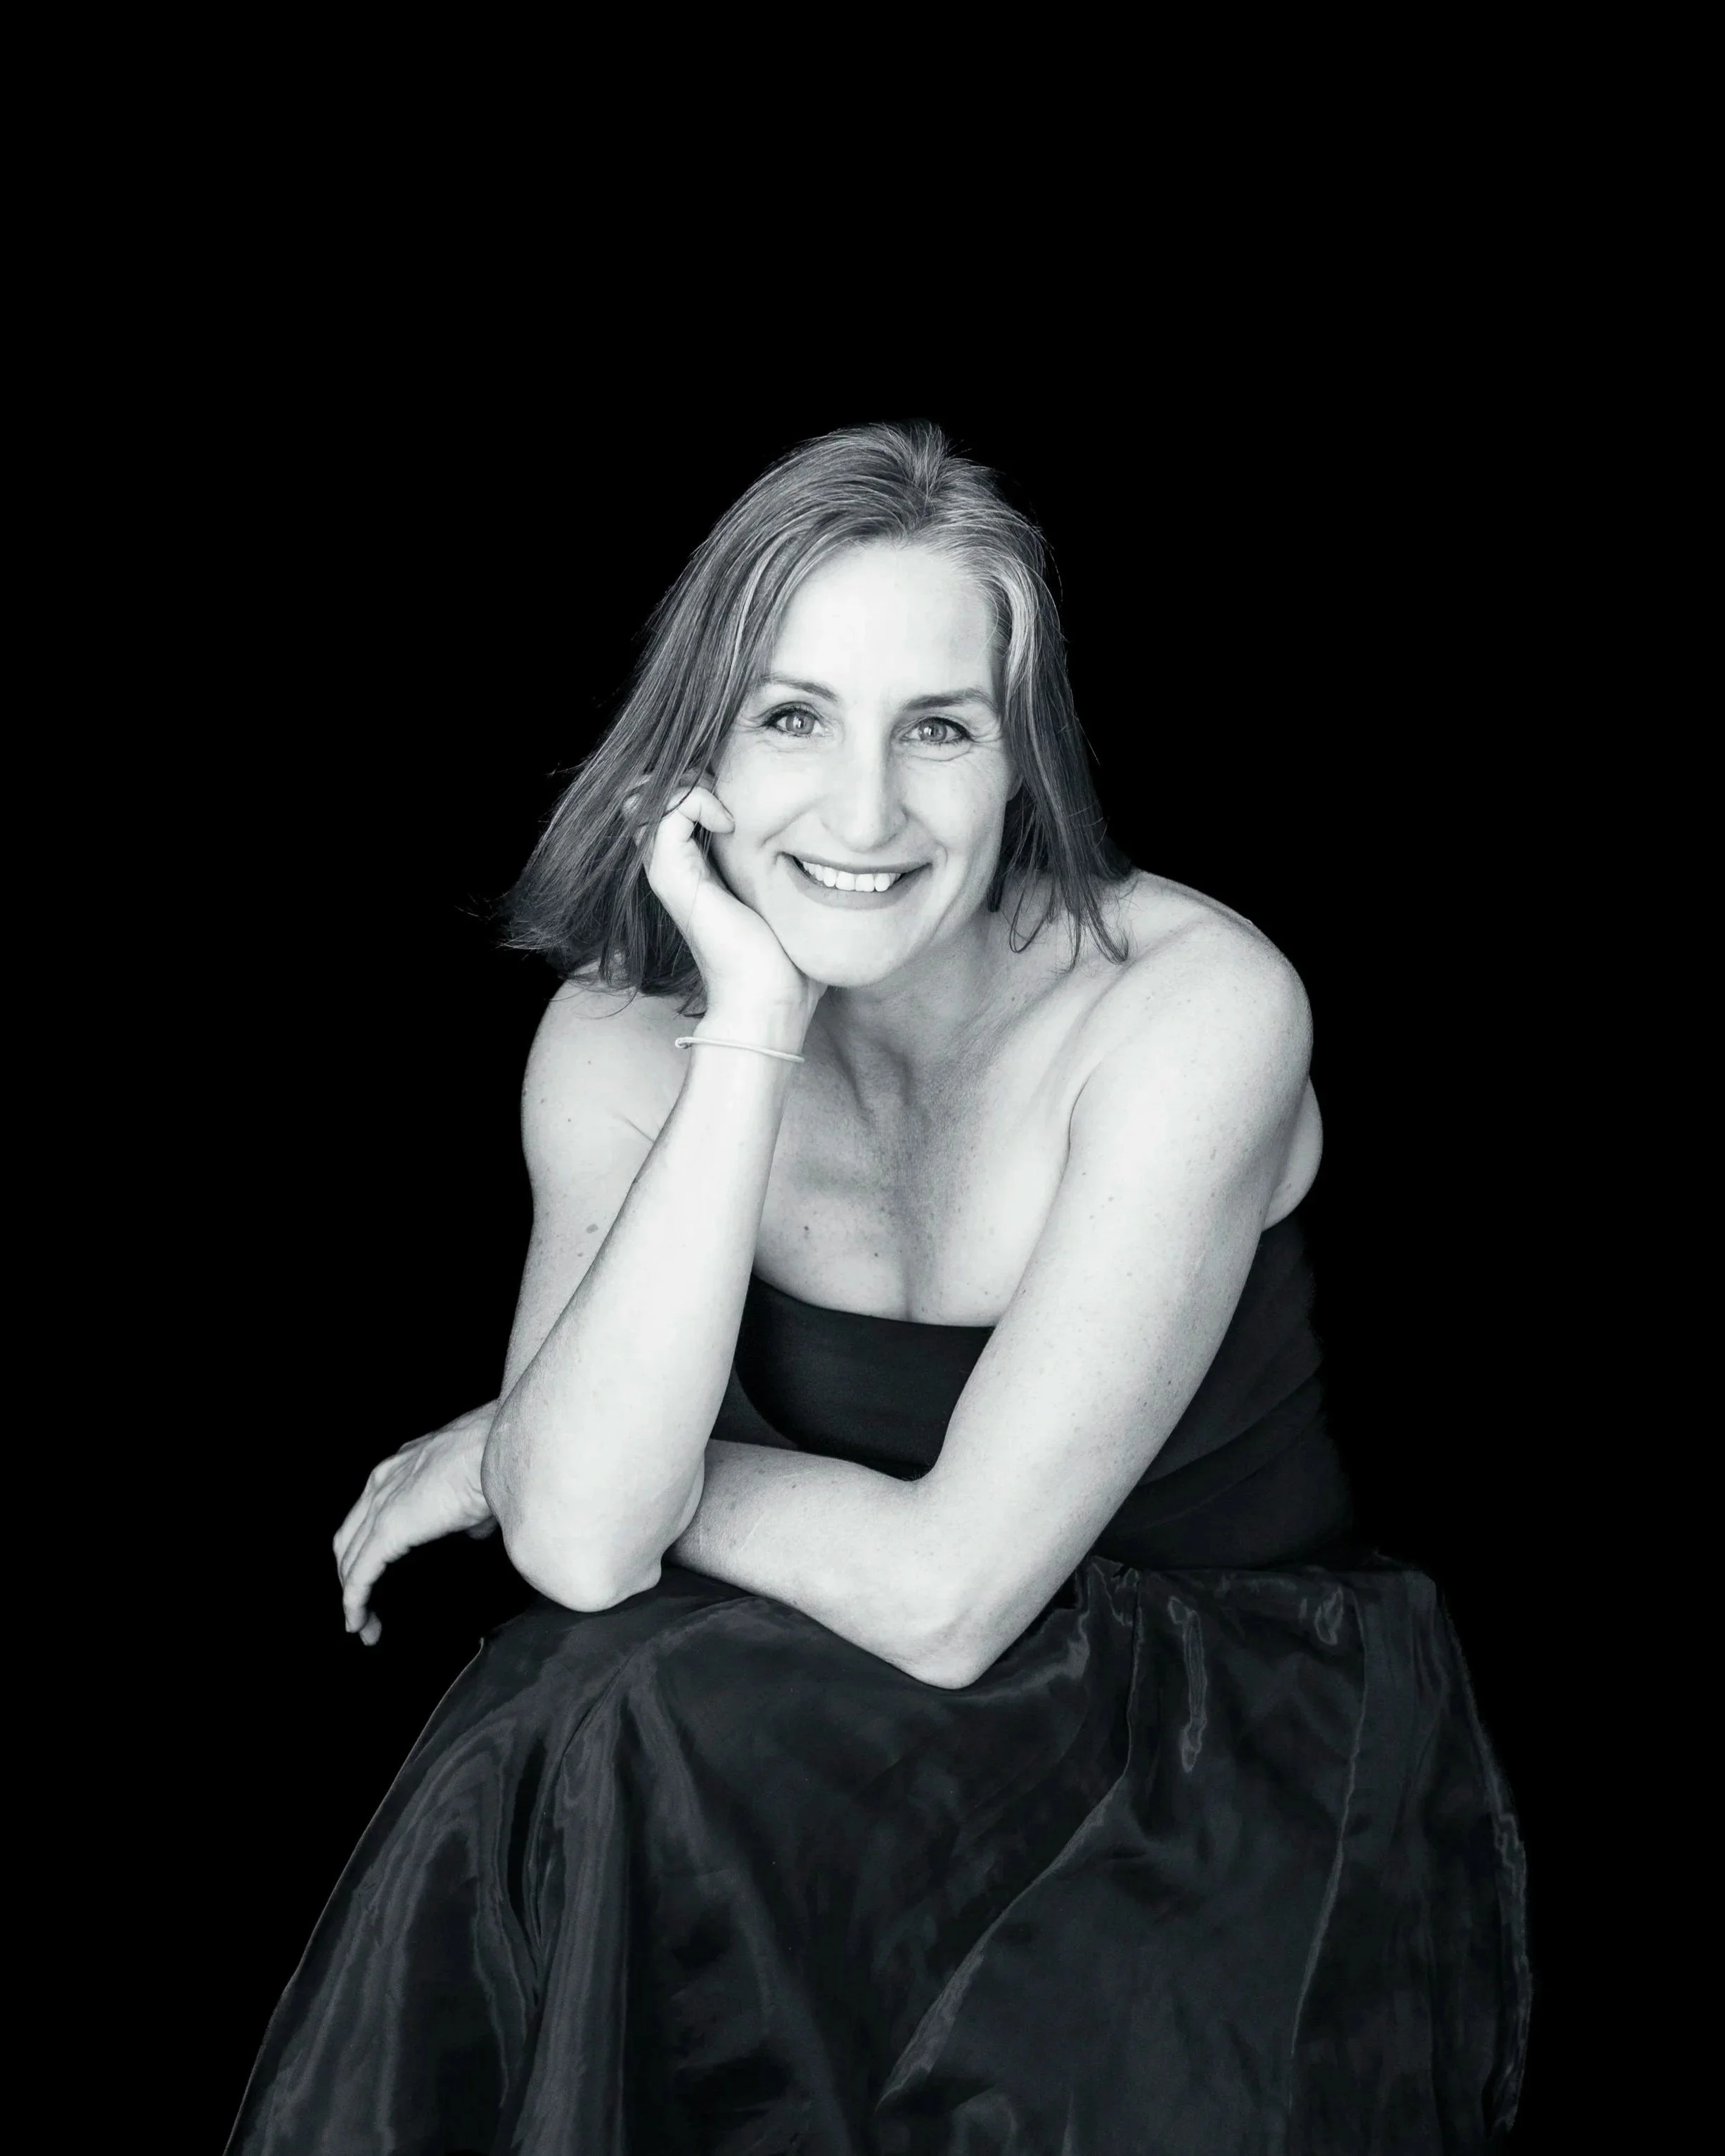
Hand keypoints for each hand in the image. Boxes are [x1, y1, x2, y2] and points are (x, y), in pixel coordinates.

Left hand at [333, 1401, 497, 1644]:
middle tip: (365, 1609)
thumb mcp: (478, 1482)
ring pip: (349, 1558)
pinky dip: (355, 1601)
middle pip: (349, 1537)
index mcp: (404, 1466)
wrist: (504, 1447)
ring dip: (354, 1595)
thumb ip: (468, 1511)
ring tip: (364, 1626)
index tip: (380, 1574)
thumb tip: (472, 1533)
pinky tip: (358, 1623)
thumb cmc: (500, 1457)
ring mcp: (381, 1502)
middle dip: (352, 1575)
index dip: (368, 1547)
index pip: (370, 1512)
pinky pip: (360, 1573)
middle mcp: (383, 1480)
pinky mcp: (388, 1528)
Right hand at [635, 776, 823, 1034]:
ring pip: (651, 797)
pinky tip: (730, 821)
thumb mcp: (790, 896)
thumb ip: (790, 865)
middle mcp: (677, 866)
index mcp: (699, 867)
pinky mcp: (674, 879)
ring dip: (691, 784)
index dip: (703, 779)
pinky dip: (694, 801)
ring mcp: (669, 872)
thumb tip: (826, 838)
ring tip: (729, 805)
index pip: (676, 800)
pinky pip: (664, 814)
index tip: (746, 791)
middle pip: (653, 793)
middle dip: (691, 774)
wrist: (770, 1001)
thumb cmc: (788, 957)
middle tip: (732, 788)